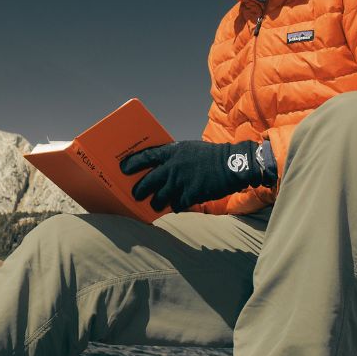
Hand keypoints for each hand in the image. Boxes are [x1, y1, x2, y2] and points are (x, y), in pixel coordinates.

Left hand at [119, 140, 263, 212]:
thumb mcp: (189, 149)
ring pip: (160, 197)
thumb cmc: (211, 156)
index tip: (123, 169)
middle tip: (136, 195)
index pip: (146, 156)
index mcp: (173, 151)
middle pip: (149, 181)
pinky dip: (175, 206)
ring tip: (154, 205)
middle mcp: (173, 166)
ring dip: (156, 203)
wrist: (233, 164)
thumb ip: (174, 157)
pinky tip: (176, 206)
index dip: (132, 163)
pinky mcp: (191, 195)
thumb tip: (160, 169)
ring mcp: (181, 182)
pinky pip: (177, 205)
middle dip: (140, 190)